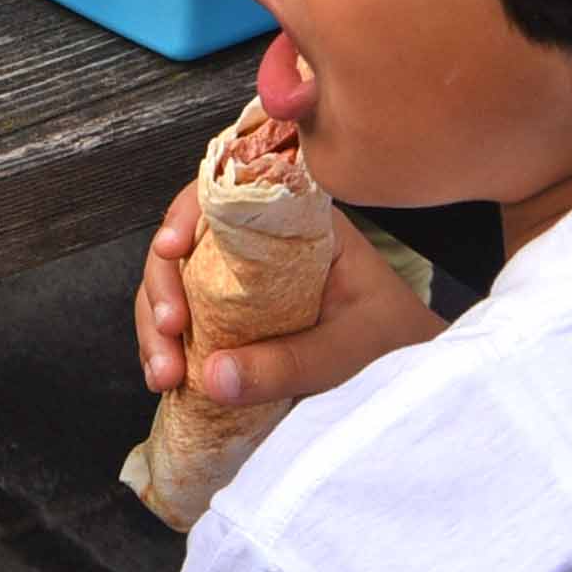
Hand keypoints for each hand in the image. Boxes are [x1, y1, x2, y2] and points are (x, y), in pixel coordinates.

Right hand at [133, 178, 446, 410]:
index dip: (187, 212)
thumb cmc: (396, 342)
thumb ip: (295, 361)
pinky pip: (186, 323)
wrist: (415, 371)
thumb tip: (214, 374)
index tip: (170, 248)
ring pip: (177, 283)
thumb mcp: (354, 347)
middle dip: (162, 284)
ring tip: (165, 374)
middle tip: (169, 332)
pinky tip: (169, 379)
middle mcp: (261, 242)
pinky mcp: (231, 319)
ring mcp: (241, 280)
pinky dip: (168, 348)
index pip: (230, 193)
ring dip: (156, 323)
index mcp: (298, 221)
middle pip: (188, 240)